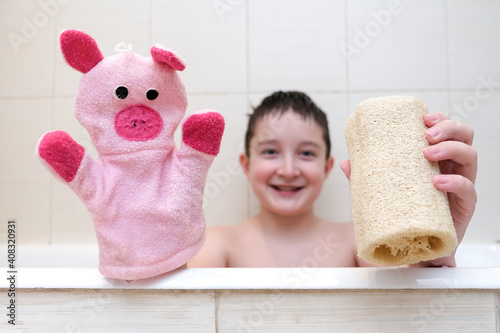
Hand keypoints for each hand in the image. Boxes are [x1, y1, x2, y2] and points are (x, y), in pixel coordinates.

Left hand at [341, 112, 477, 266]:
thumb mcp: (380, 192)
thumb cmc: (400, 212)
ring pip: (470, 156)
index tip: (423, 117)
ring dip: (451, 148)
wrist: (412, 246)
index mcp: (435, 158)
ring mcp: (460, 185)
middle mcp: (451, 167)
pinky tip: (437, 182)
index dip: (440, 119)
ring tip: (428, 153)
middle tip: (427, 133)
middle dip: (448, 127)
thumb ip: (365, 177)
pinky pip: (468, 190)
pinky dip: (454, 182)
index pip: (446, 130)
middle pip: (464, 135)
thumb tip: (344, 162)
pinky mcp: (464, 207)